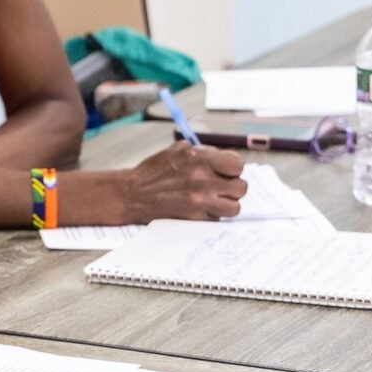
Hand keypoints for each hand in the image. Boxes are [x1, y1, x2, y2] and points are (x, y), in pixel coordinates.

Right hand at [120, 142, 246, 222]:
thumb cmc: (152, 173)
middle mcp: (201, 177)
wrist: (131, 194)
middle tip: (221, 188)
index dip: (234, 169)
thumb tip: (226, 159)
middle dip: (233, 188)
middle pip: (241, 187)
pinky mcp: (194, 217)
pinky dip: (211, 215)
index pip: (237, 164)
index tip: (227, 172)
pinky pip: (217, 219)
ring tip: (214, 201)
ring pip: (234, 207)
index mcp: (197, 157)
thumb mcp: (176, 151)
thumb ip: (203, 153)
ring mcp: (198, 199)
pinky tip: (199, 209)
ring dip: (226, 205)